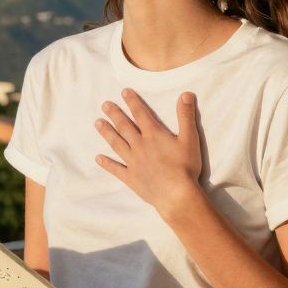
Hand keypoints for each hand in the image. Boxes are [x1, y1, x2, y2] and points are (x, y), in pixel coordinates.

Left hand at [94, 88, 204, 214]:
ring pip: (116, 144)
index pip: (140, 114)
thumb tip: (186, 94)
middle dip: (114, 114)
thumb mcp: (190, 138)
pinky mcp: (131, 178)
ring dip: (107, 133)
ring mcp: (133, 162)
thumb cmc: (185, 167)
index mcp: (153, 135)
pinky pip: (116, 169)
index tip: (123, 92)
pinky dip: (107, 163)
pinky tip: (98, 158)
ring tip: (97, 123)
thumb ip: (186, 116)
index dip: (132, 101)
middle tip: (104, 105)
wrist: (176, 194)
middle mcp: (139, 146)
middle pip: (124, 127)